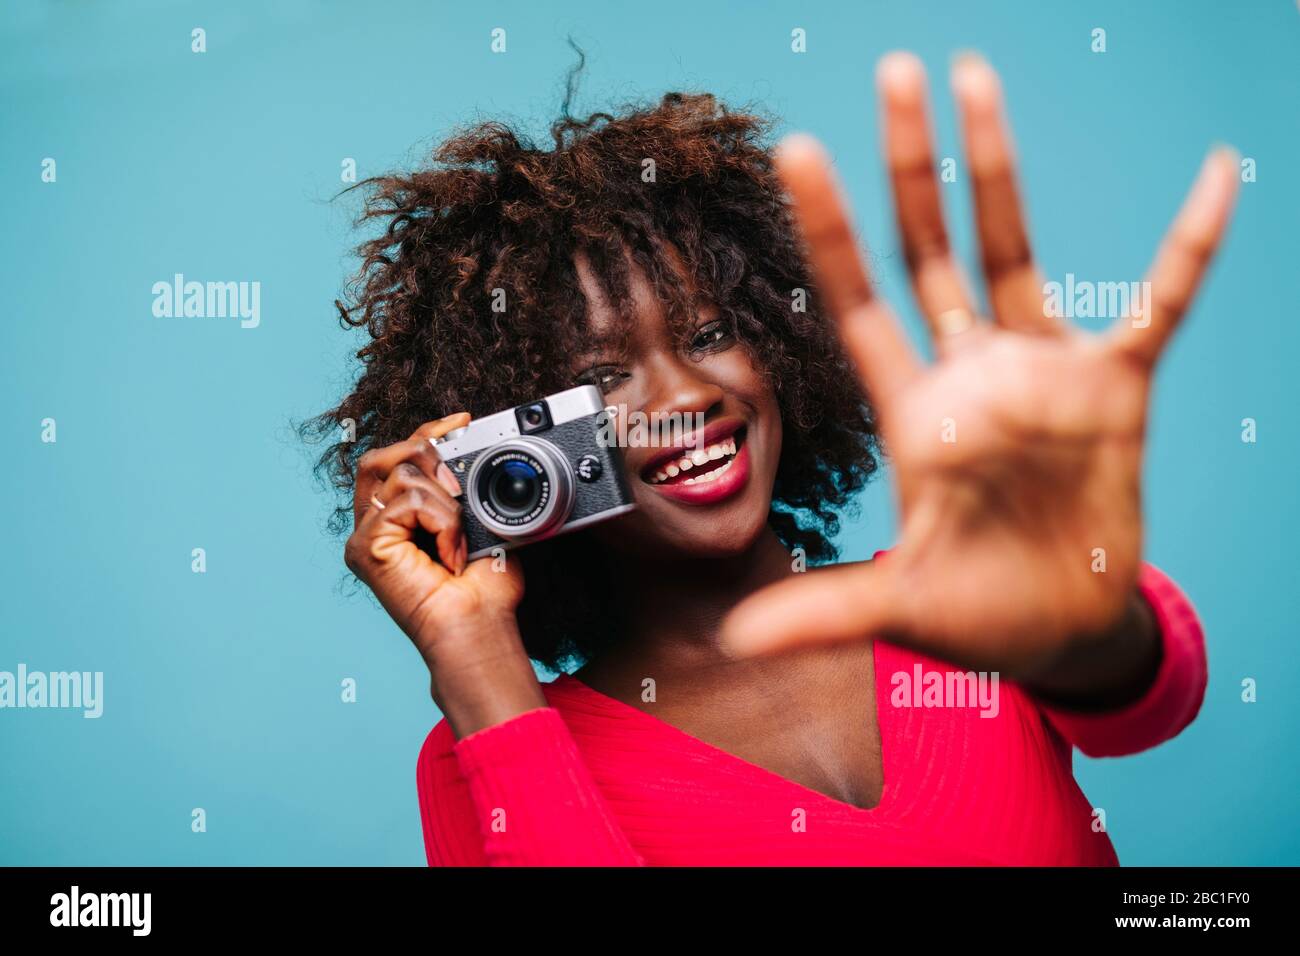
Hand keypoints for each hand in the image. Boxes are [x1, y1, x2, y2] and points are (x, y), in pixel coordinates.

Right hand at [345, 413, 525, 669]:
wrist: (479, 623)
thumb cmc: (482, 586)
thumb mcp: (479, 520)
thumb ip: (462, 485)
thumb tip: (465, 444)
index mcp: (395, 516)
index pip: (396, 455)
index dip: (425, 431)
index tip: (461, 422)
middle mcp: (373, 523)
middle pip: (384, 455)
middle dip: (429, 455)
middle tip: (460, 490)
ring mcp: (365, 534)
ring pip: (403, 474)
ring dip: (446, 502)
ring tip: (459, 540)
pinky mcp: (365, 545)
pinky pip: (409, 501)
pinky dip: (442, 520)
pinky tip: (450, 553)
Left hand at [720, 52, 1238, 679]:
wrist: (1061, 629)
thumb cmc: (975, 611)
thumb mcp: (899, 608)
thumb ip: (824, 610)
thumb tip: (733, 642)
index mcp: (914, 413)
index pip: (859, 304)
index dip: (831, 231)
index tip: (797, 150)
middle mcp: (971, 374)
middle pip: (930, 250)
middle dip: (909, 167)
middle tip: (895, 72)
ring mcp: (1042, 374)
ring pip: (1014, 251)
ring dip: (994, 170)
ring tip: (973, 79)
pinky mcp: (1116, 390)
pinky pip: (1161, 306)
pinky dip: (1190, 248)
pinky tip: (1220, 178)